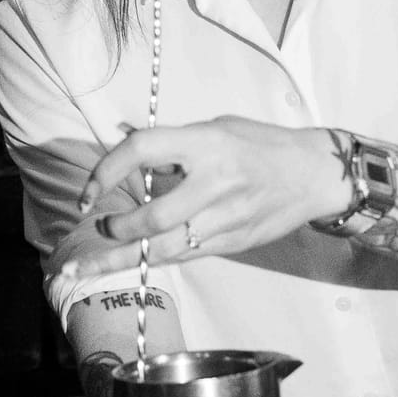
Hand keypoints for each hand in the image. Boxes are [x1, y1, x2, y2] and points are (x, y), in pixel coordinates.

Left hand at [60, 117, 347, 280]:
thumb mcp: (217, 127)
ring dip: (120, 260)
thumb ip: (174, 142)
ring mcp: (225, 217)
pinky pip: (185, 255)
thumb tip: (127, 145)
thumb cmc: (261, 143)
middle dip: (116, 230)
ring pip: (164, 248)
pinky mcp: (232, 241)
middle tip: (97, 230)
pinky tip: (129, 268)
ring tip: (85, 269)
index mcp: (206, 143)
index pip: (142, 150)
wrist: (312, 174)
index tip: (89, 191)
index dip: (107, 170)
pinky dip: (153, 261)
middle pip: (152, 216)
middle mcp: (214, 181)